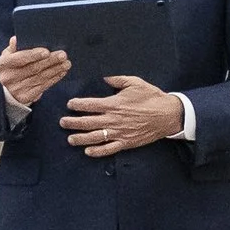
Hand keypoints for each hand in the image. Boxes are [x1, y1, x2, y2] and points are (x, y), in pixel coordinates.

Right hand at [0, 37, 70, 111]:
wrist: (8, 89)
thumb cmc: (12, 65)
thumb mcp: (9, 55)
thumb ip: (14, 47)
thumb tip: (15, 39)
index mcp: (3, 64)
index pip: (20, 58)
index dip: (33, 55)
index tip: (47, 51)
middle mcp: (8, 78)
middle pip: (33, 68)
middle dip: (50, 61)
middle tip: (63, 55)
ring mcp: (16, 89)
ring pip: (40, 78)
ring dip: (55, 70)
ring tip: (66, 63)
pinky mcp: (25, 97)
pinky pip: (43, 87)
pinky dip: (54, 79)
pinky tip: (61, 72)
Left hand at [62, 76, 185, 157]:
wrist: (167, 115)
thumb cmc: (151, 97)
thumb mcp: (135, 82)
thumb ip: (118, 80)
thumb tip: (104, 78)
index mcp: (114, 104)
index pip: (90, 105)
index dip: (78, 105)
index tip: (69, 104)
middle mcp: (113, 119)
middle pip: (88, 122)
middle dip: (72, 122)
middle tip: (62, 122)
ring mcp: (119, 133)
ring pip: (95, 137)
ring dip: (80, 139)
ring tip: (70, 139)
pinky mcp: (126, 143)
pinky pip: (109, 149)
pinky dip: (97, 151)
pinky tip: (88, 152)